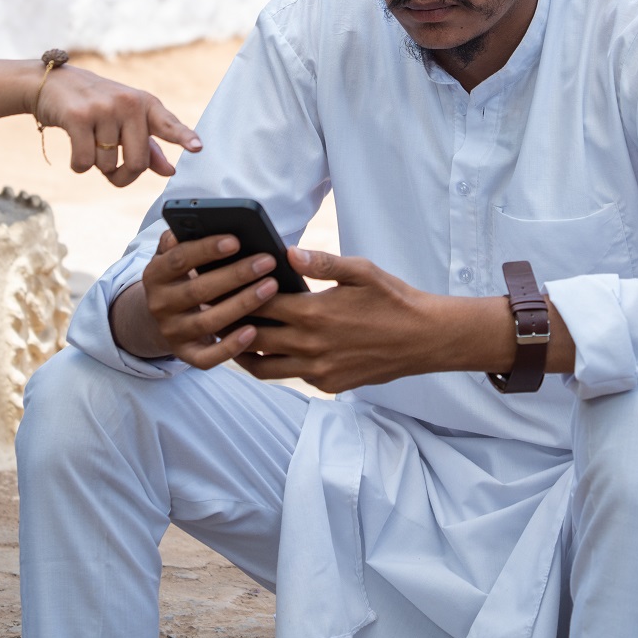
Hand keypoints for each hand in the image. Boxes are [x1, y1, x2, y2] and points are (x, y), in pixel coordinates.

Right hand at [34, 66, 199, 186]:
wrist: (52, 83)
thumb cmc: (95, 105)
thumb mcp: (125, 120)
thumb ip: (148, 146)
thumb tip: (169, 170)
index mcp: (145, 104)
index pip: (168, 124)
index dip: (184, 137)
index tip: (198, 147)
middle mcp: (128, 103)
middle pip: (137, 163)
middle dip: (123, 175)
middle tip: (112, 169)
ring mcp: (104, 108)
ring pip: (107, 165)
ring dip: (96, 165)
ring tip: (88, 143)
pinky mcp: (78, 117)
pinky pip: (84, 162)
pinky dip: (78, 166)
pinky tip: (74, 150)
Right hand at [109, 230, 280, 364]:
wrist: (160, 319)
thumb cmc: (181, 277)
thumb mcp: (173, 256)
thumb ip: (182, 239)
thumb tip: (201, 223)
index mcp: (154, 274)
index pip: (179, 258)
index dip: (207, 249)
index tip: (236, 240)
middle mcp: (158, 304)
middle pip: (198, 290)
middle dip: (235, 275)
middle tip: (267, 261)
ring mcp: (171, 332)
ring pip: (207, 322)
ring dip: (241, 304)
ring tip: (271, 287)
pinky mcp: (185, 355)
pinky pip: (207, 358)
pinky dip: (230, 347)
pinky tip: (253, 331)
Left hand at [236, 249, 465, 393]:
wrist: (424, 338)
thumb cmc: (393, 299)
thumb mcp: (361, 271)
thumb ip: (321, 262)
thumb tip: (287, 253)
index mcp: (314, 314)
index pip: (258, 305)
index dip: (236, 294)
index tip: (220, 285)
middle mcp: (310, 346)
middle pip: (252, 338)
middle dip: (230, 325)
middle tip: (213, 312)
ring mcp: (318, 370)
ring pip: (263, 367)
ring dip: (244, 353)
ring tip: (230, 338)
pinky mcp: (329, 384)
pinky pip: (291, 376)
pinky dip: (276, 364)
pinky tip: (271, 349)